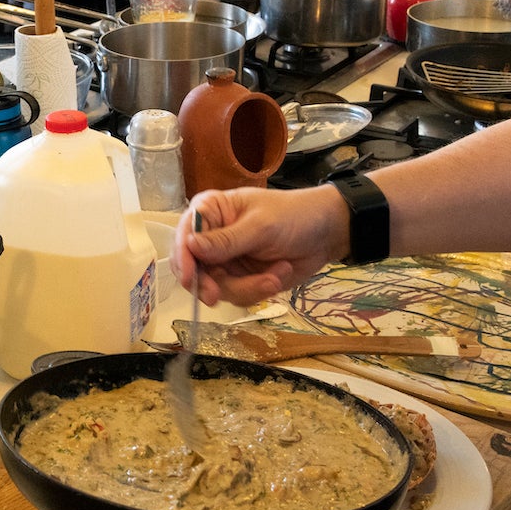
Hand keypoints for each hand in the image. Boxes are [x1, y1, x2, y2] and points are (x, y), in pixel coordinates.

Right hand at [173, 185, 347, 304]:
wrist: (327, 234)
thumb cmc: (293, 216)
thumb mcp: (260, 226)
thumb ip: (226, 240)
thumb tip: (190, 246)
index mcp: (210, 212)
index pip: (185, 236)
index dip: (183, 258)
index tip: (191, 278)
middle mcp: (211, 238)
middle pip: (193, 269)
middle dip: (209, 284)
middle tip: (217, 297)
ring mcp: (225, 261)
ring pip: (216, 288)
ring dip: (246, 288)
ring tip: (274, 278)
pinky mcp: (241, 279)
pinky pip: (237, 296)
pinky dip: (258, 290)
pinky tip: (278, 274)